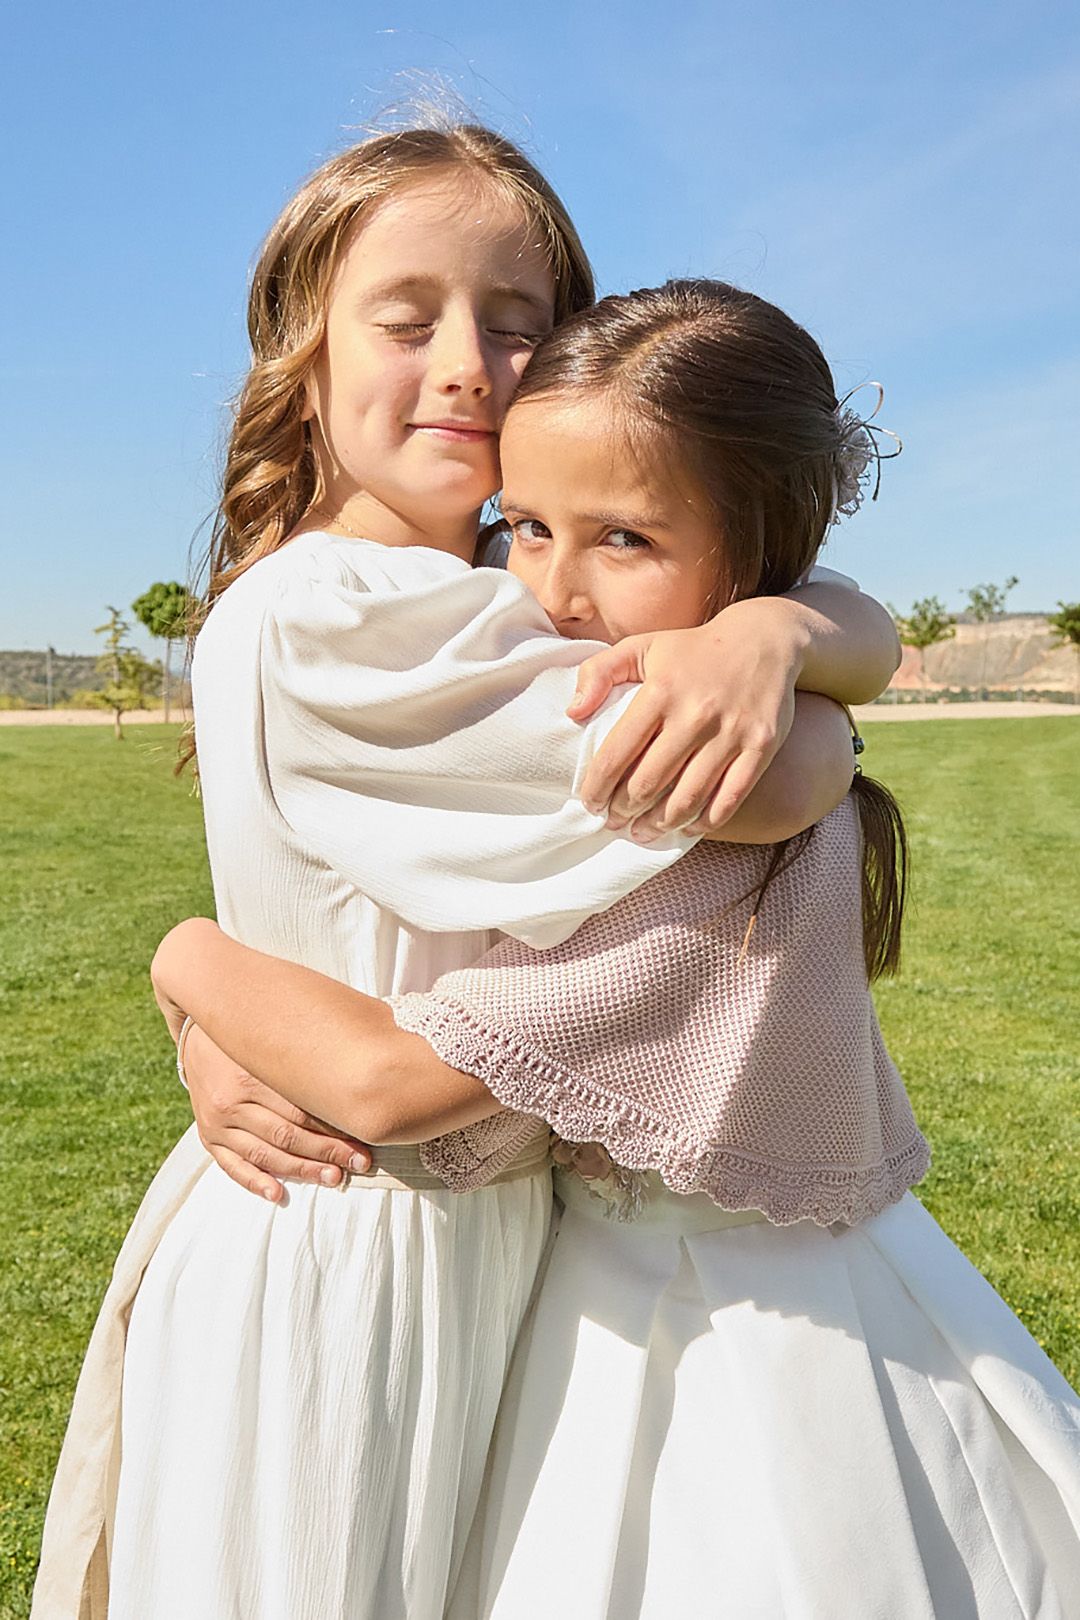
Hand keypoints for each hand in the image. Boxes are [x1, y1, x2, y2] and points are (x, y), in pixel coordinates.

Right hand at [183, 1022, 371, 1201]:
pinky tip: (277, 1194)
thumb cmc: (251, 1036)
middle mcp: (231, 1101)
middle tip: (359, 1162)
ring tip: (333, 1178)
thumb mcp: (274, 1038)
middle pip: (287, 1134)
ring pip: (265, 1154)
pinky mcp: (208, 1137)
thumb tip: (355, 1066)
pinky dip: (255, 1181)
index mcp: (250, 1073)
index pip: (300, 1109)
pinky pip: (232, 1166)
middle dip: (327, 1152)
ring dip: (302, 1170)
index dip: (334, 1126)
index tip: (364, 1137)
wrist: (198, 1039)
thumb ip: (307, 1054)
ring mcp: (217, 1123)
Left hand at [570, 600, 805, 839]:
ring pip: (687, 799)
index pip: (616, 755)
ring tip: (642, 832)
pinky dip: (704, 822)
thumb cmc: (693, 649)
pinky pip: (729, 799)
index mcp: (660, 691)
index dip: (597, 788)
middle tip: (614, 821)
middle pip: (649, 783)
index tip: (590, 803)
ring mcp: (731, 733)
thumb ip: (598, 672)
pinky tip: (685, 828)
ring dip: (659, 824)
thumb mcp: (641, 646)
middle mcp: (695, 715)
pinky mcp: (761, 747)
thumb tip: (573, 713)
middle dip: (624, 810)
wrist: (765, 639)